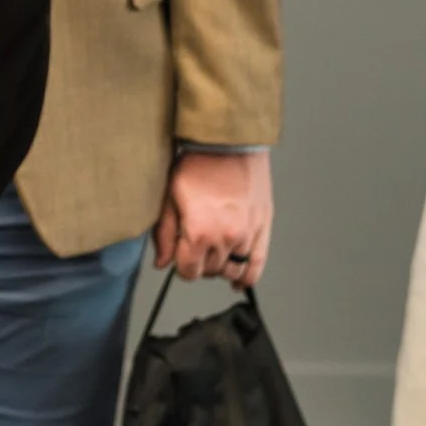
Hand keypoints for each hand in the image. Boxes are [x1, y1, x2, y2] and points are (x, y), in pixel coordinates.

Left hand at [154, 151, 272, 288]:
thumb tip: (162, 262)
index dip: (181, 267)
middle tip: (194, 248)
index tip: (180, 258)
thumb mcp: (169, 198)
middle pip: (211, 271)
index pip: (189, 271)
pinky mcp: (263, 228)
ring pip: (233, 270)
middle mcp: (226, 238)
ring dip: (221, 267)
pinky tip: (240, 280)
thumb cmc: (198, 166)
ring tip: (213, 254)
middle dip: (200, 264)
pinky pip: (258, 263)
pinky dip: (249, 276)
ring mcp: (248, 235)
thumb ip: (164, 234)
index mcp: (200, 232)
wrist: (229, 146)